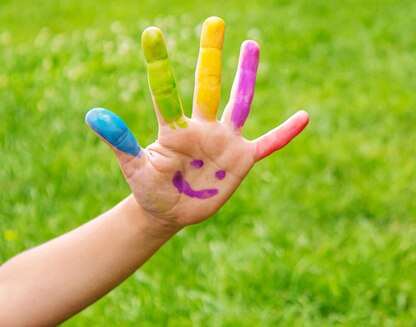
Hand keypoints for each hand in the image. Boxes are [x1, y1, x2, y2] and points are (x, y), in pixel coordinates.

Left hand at [85, 17, 308, 226]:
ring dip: (246, 76)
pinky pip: (269, 143)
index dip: (159, 65)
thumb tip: (93, 113)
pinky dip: (285, 133)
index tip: (151, 33)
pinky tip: (304, 116)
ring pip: (239, 103)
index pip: (166, 92)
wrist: (170, 211)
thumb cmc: (150, 188)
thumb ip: (121, 142)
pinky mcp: (242, 160)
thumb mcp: (135, 168)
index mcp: (173, 129)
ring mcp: (224, 142)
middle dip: (210, 55)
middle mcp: (201, 127)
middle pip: (208, 86)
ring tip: (251, 44)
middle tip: (214, 22)